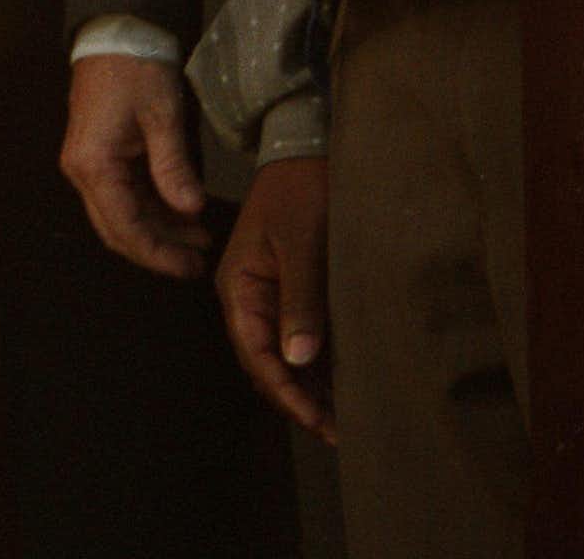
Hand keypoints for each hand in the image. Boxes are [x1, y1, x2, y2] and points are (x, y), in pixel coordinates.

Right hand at [61, 53, 209, 275]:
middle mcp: (82, 171)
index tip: (190, 267)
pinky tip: (181, 213)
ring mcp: (88, 163)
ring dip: (157, 231)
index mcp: (93, 164)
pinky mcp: (98, 155)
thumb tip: (191, 210)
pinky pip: (123, 196)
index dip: (158, 254)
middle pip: (117, 229)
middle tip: (197, 263)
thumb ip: (174, 166)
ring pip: (120, 215)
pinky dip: (151, 209)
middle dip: (157, 250)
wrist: (114, 32)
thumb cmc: (136, 70)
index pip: (124, 227)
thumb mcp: (162, 116)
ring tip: (199, 238)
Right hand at [216, 155, 333, 440]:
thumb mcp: (302, 244)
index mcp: (238, 284)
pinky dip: (316, 366)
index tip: (320, 420)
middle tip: (340, 433)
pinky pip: (295, 338)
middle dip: (298, 399)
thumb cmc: (302, 193)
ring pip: (281, 355)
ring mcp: (266, 294)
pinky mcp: (288, 290)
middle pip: (265, 361)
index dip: (286, 391)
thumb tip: (297, 359)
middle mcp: (246, 295)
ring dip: (308, 387)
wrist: (307, 150)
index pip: (255, 352)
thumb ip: (300, 300)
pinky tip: (342, 385)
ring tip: (344, 419)